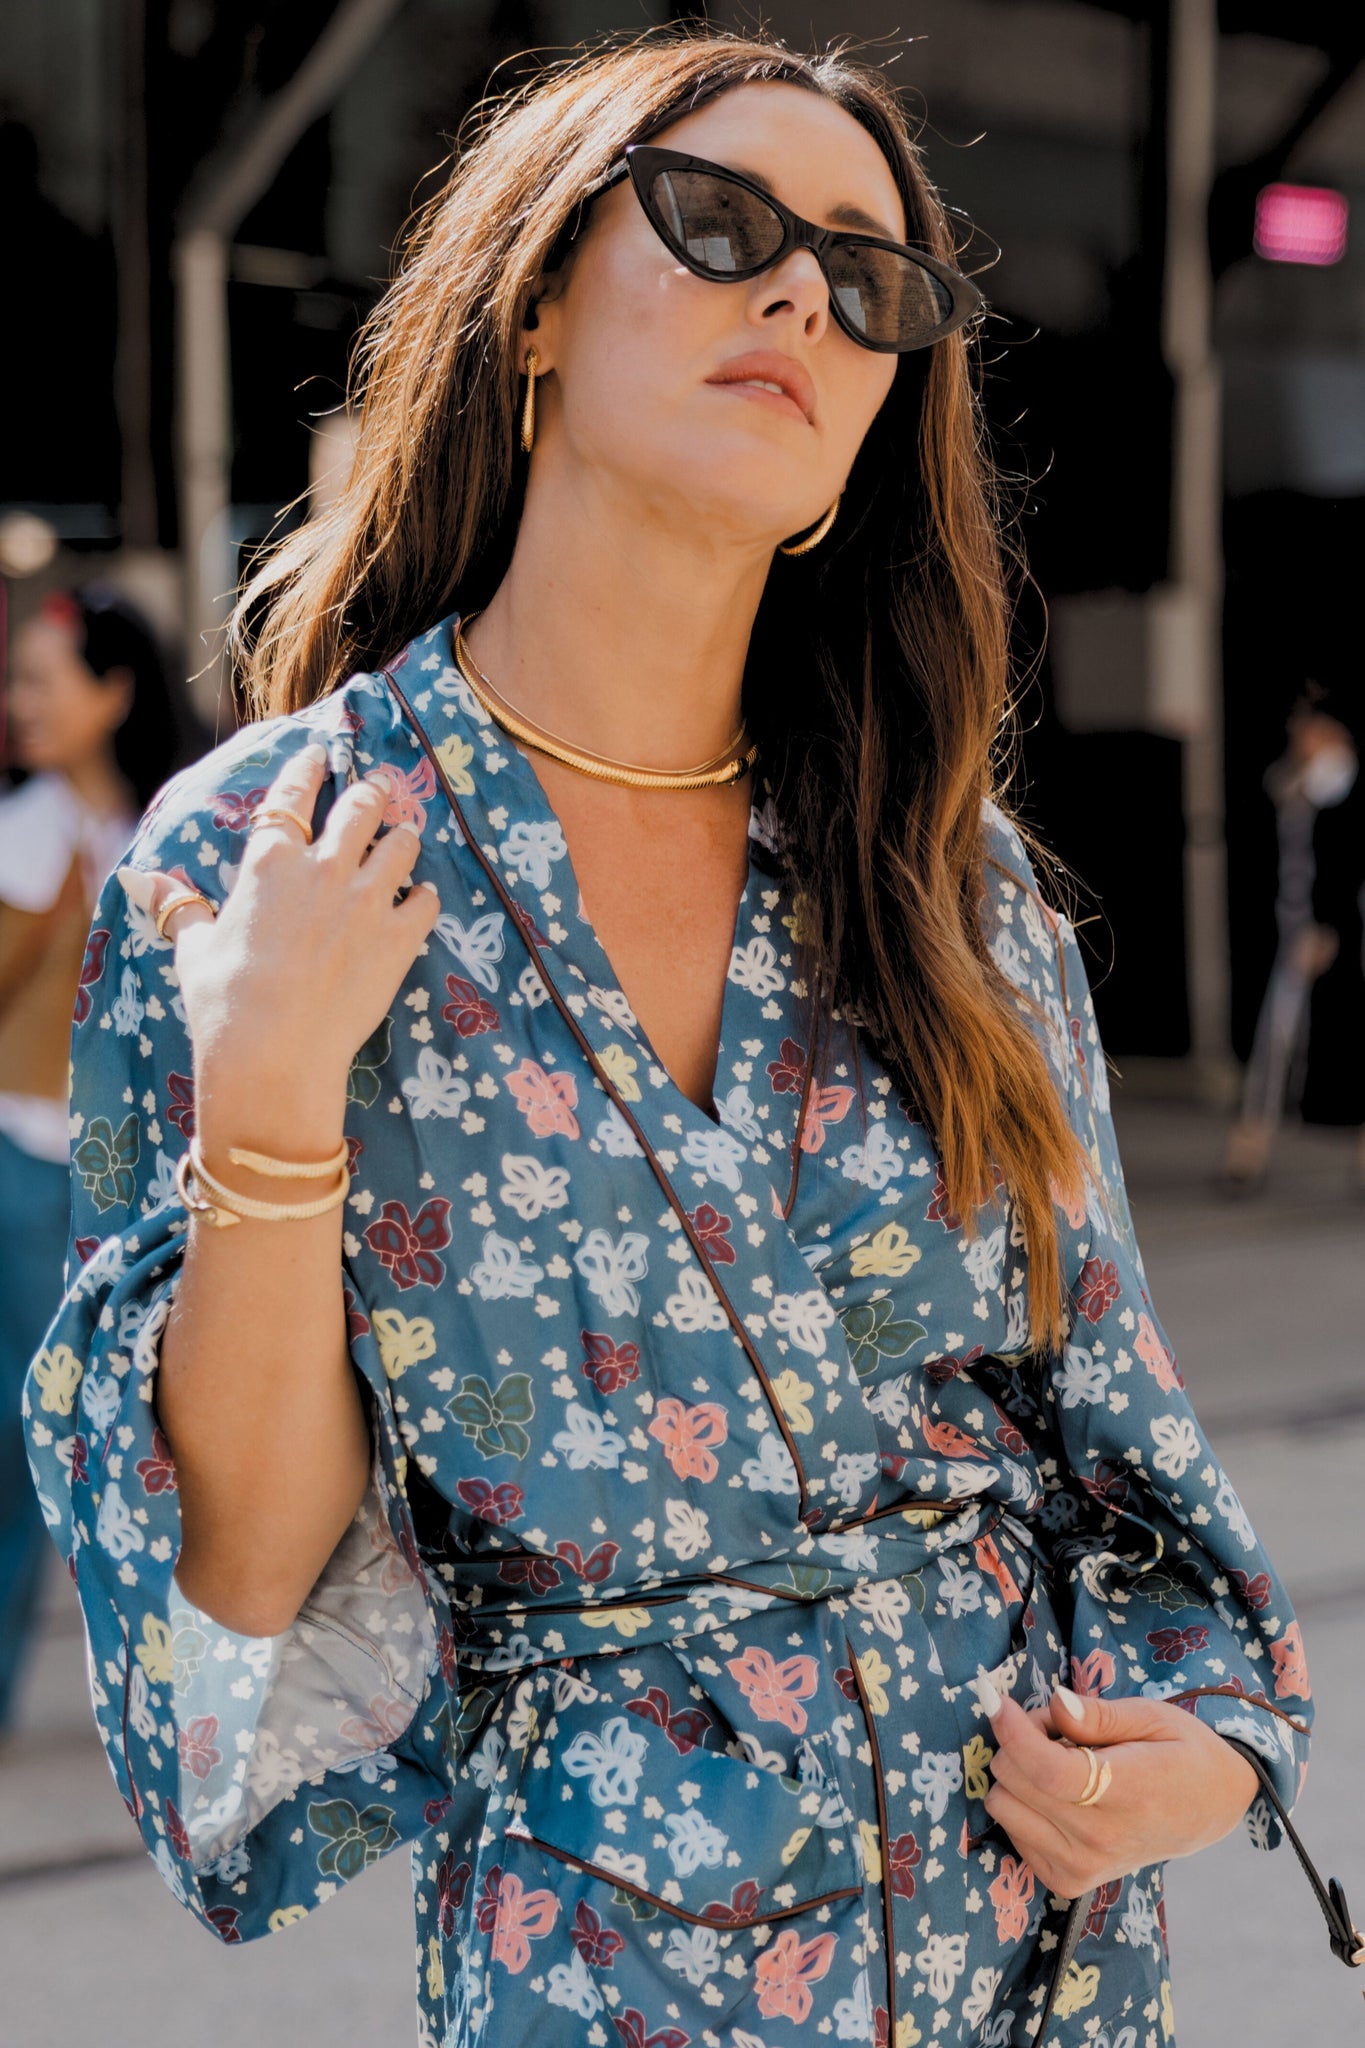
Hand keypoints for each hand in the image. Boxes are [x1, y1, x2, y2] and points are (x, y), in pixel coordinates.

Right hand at [119, 743, 440, 1153]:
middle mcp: (324, 869)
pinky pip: (426, 900)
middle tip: (379, 787)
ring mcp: (367, 901)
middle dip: (372, 792)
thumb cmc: (224, 1000)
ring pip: (401, 845)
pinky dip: (424, 895)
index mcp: (271, 862)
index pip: (293, 794)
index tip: (319, 753)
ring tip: (407, 835)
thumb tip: (141, 879)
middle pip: (360, 808)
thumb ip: (179, 906)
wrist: (273, 1052)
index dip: (308, 768)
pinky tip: (420, 898)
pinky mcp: (399, 938)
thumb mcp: (194, 947)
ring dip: (404, 837)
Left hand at [977, 1676, 1258, 1898]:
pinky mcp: (1069, 1881)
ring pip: (1004, 1807)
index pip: (1049, 1770)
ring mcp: (1083, 1867)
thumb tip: (1054, 1705)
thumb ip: (1099, 1714)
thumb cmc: (1183, 1752)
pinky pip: (1013, 1834)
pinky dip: (1022, 1804)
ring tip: (1058, 1761)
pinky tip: (1056, 1793)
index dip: (1013, 1731)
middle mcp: (1101, 1840)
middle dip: (1019, 1740)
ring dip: (1017, 1773)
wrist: (1212, 1808)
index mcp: (1129, 1794)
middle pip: (1015, 1782)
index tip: (997, 1699)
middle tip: (1055, 1729)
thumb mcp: (1153, 1716)